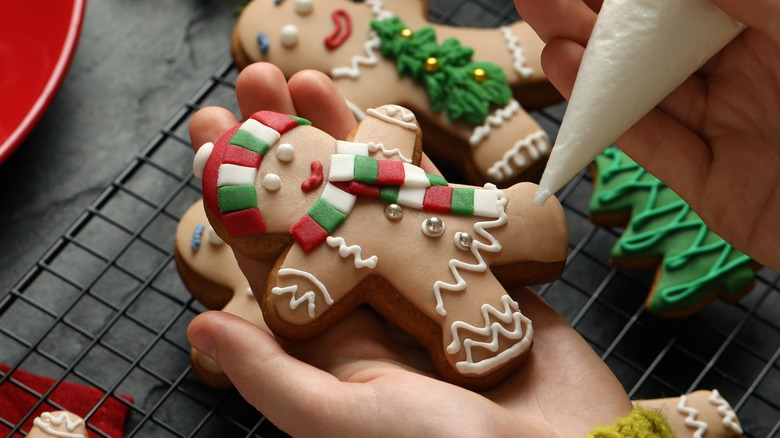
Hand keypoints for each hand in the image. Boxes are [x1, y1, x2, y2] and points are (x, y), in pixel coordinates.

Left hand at [187, 63, 632, 436]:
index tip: (216, 134)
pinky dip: (418, 164)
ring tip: (310, 82)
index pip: (271, 253)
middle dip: (286, 147)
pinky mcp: (481, 266)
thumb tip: (199, 325)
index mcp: (331, 341)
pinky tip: (390, 121)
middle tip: (257, 82)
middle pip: (317, 211)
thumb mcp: (347, 420)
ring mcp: (425, 281)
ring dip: (343, 139)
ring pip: (374, 197)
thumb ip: (276, 376)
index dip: (241, 192)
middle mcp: (372, 305)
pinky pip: (442, 205)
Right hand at [515, 0, 779, 270]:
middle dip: (599, 14)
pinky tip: (572, 76)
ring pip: (654, 92)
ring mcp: (743, 133)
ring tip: (542, 28)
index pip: (693, 0)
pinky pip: (661, 148)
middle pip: (664, 40)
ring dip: (593, 60)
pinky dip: (613, 115)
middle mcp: (763, 74)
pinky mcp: (725, 191)